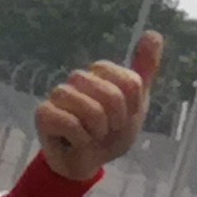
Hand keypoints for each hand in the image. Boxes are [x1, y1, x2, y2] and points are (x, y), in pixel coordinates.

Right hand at [37, 33, 161, 180]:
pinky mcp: (43, 113)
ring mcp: (59, 94)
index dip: (133, 107)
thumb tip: (153, 34)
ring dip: (98, 131)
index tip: (125, 117)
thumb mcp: (136, 104)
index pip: (130, 82)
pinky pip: (70, 123)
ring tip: (91, 135)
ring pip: (91, 109)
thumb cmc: (110, 133)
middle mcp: (78, 78)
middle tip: (107, 129)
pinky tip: (75, 141)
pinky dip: (80, 139)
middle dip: (117, 121)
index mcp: (101, 73)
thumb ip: (145, 71)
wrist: (87, 162)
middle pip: (112, 95)